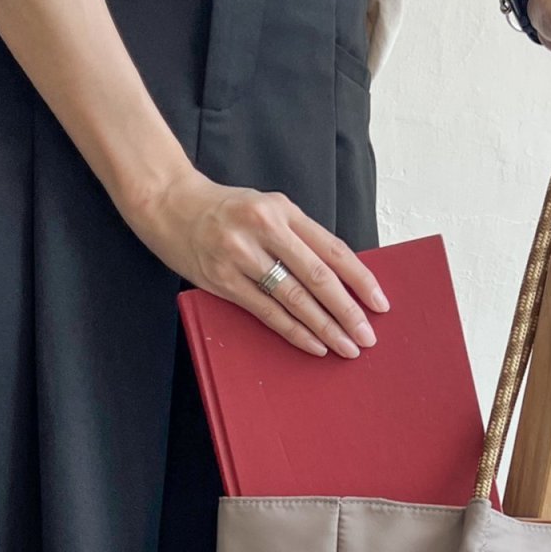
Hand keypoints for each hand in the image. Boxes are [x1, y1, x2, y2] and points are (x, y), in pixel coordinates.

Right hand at [128, 168, 387, 358]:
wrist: (170, 204)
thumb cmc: (228, 210)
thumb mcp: (268, 208)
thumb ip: (300, 237)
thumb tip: (341, 279)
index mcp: (283, 210)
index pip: (332, 249)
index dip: (360, 279)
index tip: (380, 303)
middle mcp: (265, 230)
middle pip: (318, 277)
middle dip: (347, 311)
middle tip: (367, 337)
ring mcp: (242, 256)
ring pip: (295, 299)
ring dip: (325, 328)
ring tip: (347, 347)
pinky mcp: (223, 280)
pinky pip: (267, 312)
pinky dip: (295, 332)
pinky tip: (314, 345)